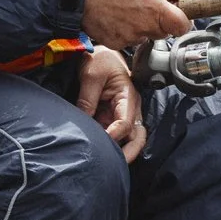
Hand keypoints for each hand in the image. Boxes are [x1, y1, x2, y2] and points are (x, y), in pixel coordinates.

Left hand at [76, 45, 146, 161]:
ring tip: (107, 163)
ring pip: (130, 139)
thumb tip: (82, 123)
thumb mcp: (91, 76)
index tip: (99, 141)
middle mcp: (131, 109)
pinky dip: (111, 144)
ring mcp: (123, 114)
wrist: (100, 54)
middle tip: (114, 166)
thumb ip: (87, 100)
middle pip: (138, 137)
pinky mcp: (114, 117)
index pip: (125, 123)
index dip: (113, 135)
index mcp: (128, 97)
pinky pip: (116, 135)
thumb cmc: (99, 60)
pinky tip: (99, 151)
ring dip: (121, 151)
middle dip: (129, 153)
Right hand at [84, 0, 196, 48]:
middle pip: (164, 32)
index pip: (183, 26)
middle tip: (144, 5)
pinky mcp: (115, 44)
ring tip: (126, 9)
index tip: (176, 13)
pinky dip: (125, 32)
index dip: (183, 20)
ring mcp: (129, 38)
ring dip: (141, 27)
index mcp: (155, 8)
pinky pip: (128, 41)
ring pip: (145, 36)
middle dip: (159, 21)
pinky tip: (115, 18)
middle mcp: (144, 27)